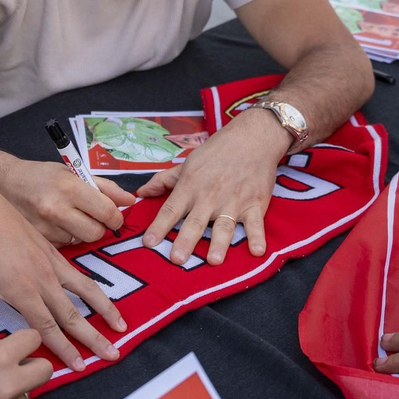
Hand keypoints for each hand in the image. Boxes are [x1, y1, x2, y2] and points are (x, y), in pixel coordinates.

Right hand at [0, 160, 134, 244]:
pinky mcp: (37, 240)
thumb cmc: (42, 176)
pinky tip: (54, 224)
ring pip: (80, 241)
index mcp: (69, 187)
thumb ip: (105, 188)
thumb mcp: (74, 172)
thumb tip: (130, 201)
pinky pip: (64, 246)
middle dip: (99, 228)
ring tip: (66, 217)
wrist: (3, 182)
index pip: (107, 212)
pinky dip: (65, 238)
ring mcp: (45, 227)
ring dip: (80, 232)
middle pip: (96, 233)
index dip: (116, 217)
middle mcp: (56, 209)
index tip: (113, 217)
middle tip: (92, 218)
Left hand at [0, 181, 125, 370]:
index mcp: (21, 290)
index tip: (81, 366)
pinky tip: (102, 297)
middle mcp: (41, 278)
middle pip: (72, 314)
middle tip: (113, 355)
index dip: (65, 350)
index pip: (48, 328)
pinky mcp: (53, 251)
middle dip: (94, 337)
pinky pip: (78, 273)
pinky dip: (93, 287)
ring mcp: (50, 263)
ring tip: (122, 326)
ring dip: (105, 310)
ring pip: (84, 291)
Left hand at [137, 109, 288, 265]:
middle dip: (186, 240)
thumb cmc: (217, 151)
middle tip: (177, 259)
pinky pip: (256, 224)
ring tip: (213, 261)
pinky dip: (257, 237)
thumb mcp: (188, 162)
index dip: (159, 227)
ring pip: (224, 226)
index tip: (148, 243)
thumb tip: (141, 193)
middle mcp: (210, 196)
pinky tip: (257, 251)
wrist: (253, 138)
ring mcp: (234, 201)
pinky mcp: (256, 204)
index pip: (171, 209)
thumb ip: (164, 180)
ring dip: (219, 244)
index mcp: (191, 186)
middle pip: (195, 222)